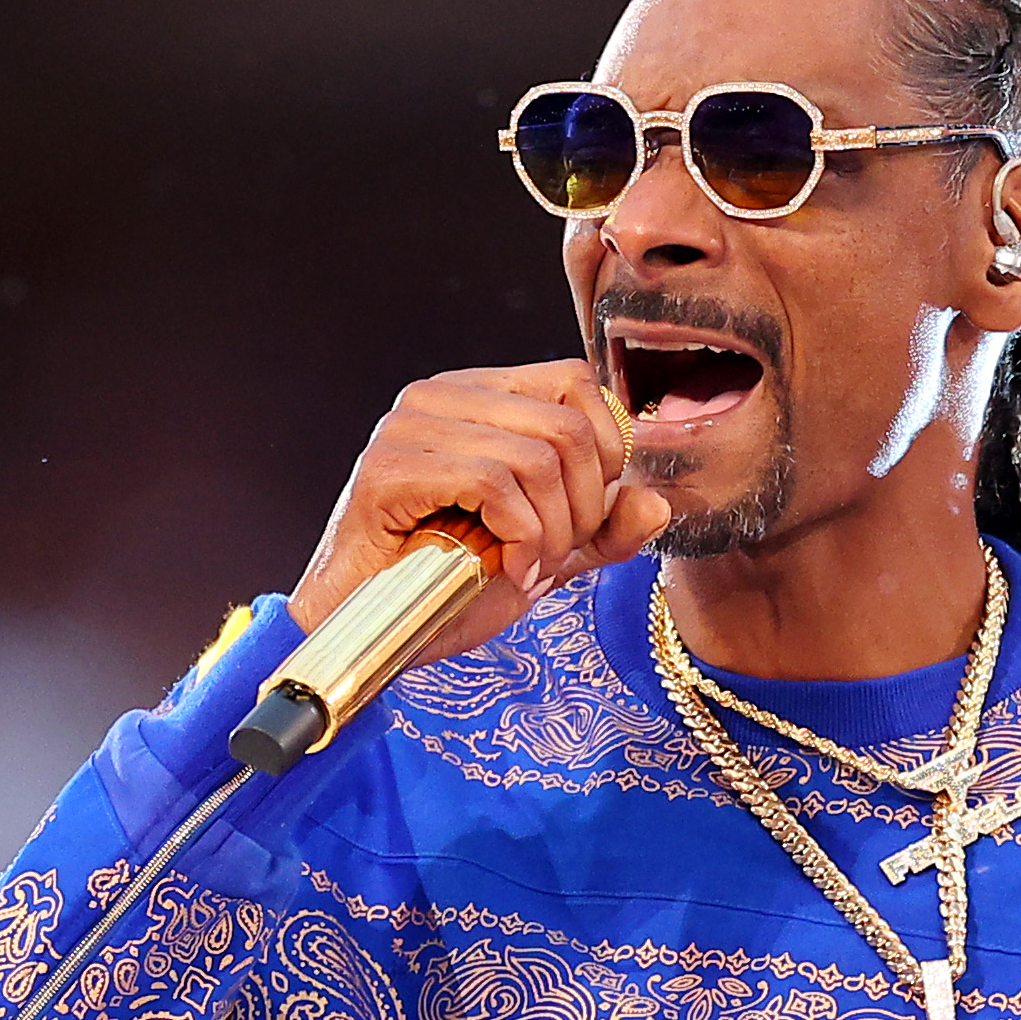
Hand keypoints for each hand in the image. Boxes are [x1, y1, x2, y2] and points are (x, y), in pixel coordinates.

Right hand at [288, 360, 666, 659]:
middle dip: (582, 508)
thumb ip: (600, 530)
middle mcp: (441, 397)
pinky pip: (493, 484)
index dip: (604, 455)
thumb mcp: (543, 557)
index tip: (581, 522)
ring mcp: (411, 426)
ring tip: (525, 569)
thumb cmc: (441, 591)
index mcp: (478, 398)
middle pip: (568, 425)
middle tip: (553, 559)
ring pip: (538, 457)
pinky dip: (519, 538)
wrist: (363, 635)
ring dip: (551, 532)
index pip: (576, 384)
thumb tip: (657, 503)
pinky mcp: (390, 467)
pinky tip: (504, 571)